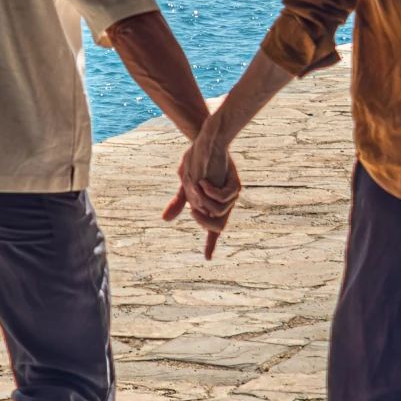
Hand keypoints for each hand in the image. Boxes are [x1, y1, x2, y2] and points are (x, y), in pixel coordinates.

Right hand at [170, 129, 240, 253]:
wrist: (205, 142)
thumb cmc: (196, 162)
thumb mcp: (185, 185)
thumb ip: (178, 203)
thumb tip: (165, 220)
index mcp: (215, 206)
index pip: (214, 230)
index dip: (210, 244)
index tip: (207, 258)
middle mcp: (226, 203)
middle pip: (218, 227)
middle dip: (204, 223)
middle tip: (192, 210)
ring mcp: (232, 195)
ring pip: (219, 212)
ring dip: (205, 204)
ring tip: (197, 188)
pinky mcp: (235, 184)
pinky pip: (223, 196)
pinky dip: (210, 191)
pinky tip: (203, 181)